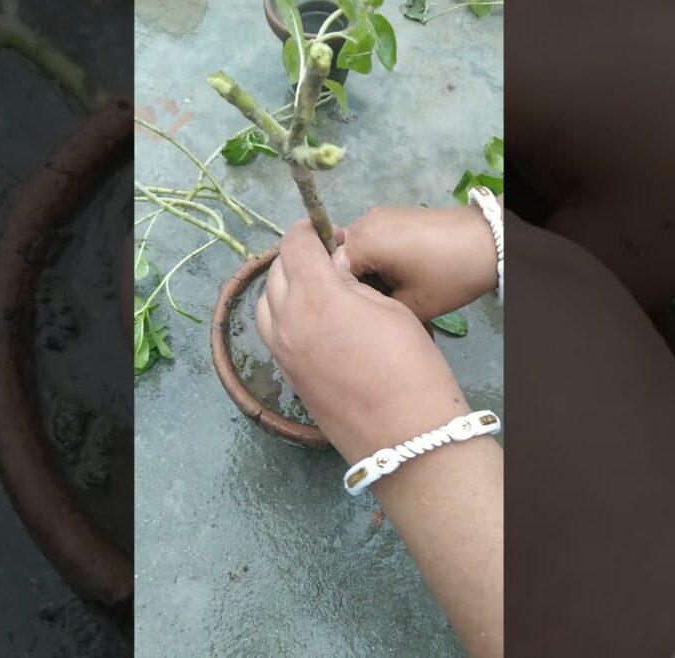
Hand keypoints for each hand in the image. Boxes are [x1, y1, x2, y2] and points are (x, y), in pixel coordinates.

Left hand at [256, 220, 469, 462]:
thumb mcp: (388, 308)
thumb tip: (332, 271)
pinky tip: (313, 323)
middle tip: (325, 260)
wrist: (405, 433)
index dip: (308, 231)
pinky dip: (284, 319)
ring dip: (284, 289)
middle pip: (275, 274)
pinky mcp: (287, 378)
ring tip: (314, 290)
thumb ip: (351, 284)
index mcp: (314, 296)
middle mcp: (286, 322)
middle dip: (296, 258)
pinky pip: (273, 335)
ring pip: (265, 306)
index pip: (293, 246)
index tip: (325, 233)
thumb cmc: (409, 364)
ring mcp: (281, 353)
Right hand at [331, 204, 498, 321]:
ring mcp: (378, 216)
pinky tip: (389, 279)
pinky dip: (370, 260)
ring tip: (376, 296)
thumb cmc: (449, 275)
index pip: (323, 269)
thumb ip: (372, 307)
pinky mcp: (392, 217)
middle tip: (361, 308)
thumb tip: (354, 309)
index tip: (346, 314)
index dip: (333, 294)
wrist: (490, 241)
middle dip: (344, 282)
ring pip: (351, 248)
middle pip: (334, 255)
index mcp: (363, 242)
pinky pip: (367, 240)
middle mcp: (363, 222)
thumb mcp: (410, 304)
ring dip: (358, 271)